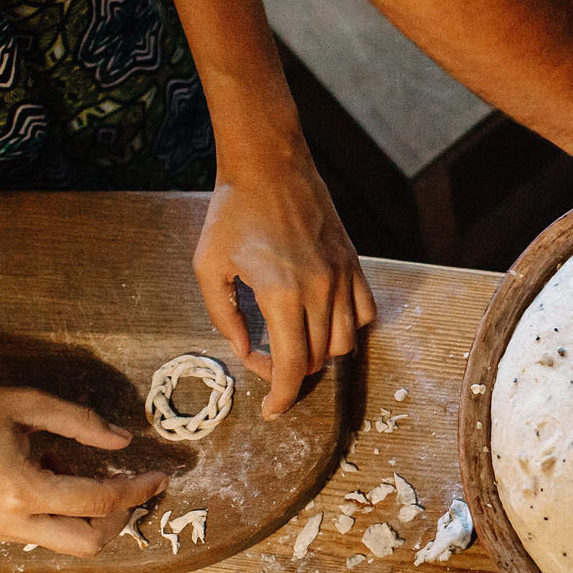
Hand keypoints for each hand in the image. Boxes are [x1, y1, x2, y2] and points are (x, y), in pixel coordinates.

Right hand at [0, 381, 167, 554]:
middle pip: (87, 543)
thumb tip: (123, 440)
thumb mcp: (27, 403)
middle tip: (124, 486)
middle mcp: (7, 523)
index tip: (159, 478)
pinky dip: (50, 511)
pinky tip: (34, 475)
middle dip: (116, 518)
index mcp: (20, 489)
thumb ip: (80, 423)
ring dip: (79, 511)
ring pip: (60, 540)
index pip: (98, 501)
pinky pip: (33, 534)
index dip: (136, 491)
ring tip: (59, 465)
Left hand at [194, 148, 375, 417]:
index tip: (270, 408)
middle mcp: (320, 290)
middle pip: (317, 359)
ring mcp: (342, 276)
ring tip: (293, 343)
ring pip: (345, 342)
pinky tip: (324, 321)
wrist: (269, 164)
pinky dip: (348, 328)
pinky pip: (364, 312)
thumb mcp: (209, 267)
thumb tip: (242, 349)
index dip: (280, 396)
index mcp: (281, 295)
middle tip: (264, 361)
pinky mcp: (353, 262)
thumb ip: (223, 316)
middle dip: (289, 373)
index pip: (290, 366)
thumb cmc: (233, 212)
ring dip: (319, 354)